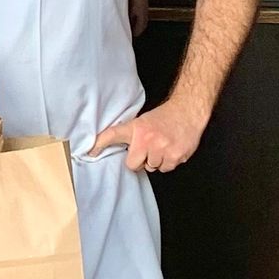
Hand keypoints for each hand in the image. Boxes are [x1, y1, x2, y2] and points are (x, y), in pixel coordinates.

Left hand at [90, 100, 204, 172]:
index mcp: (137, 128)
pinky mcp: (175, 156)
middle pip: (133, 165)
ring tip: (163, 146)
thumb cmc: (166, 116)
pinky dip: (168, 162)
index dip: (100, 144)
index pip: (114, 135)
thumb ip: (132, 135)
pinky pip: (166, 168)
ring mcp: (162, 149)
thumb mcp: (143, 121)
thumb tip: (118, 148)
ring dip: (156, 161)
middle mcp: (148, 140)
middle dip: (140, 160)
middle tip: (148, 149)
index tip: (90, 151)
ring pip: (152, 168)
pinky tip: (171, 149)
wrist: (188, 110)